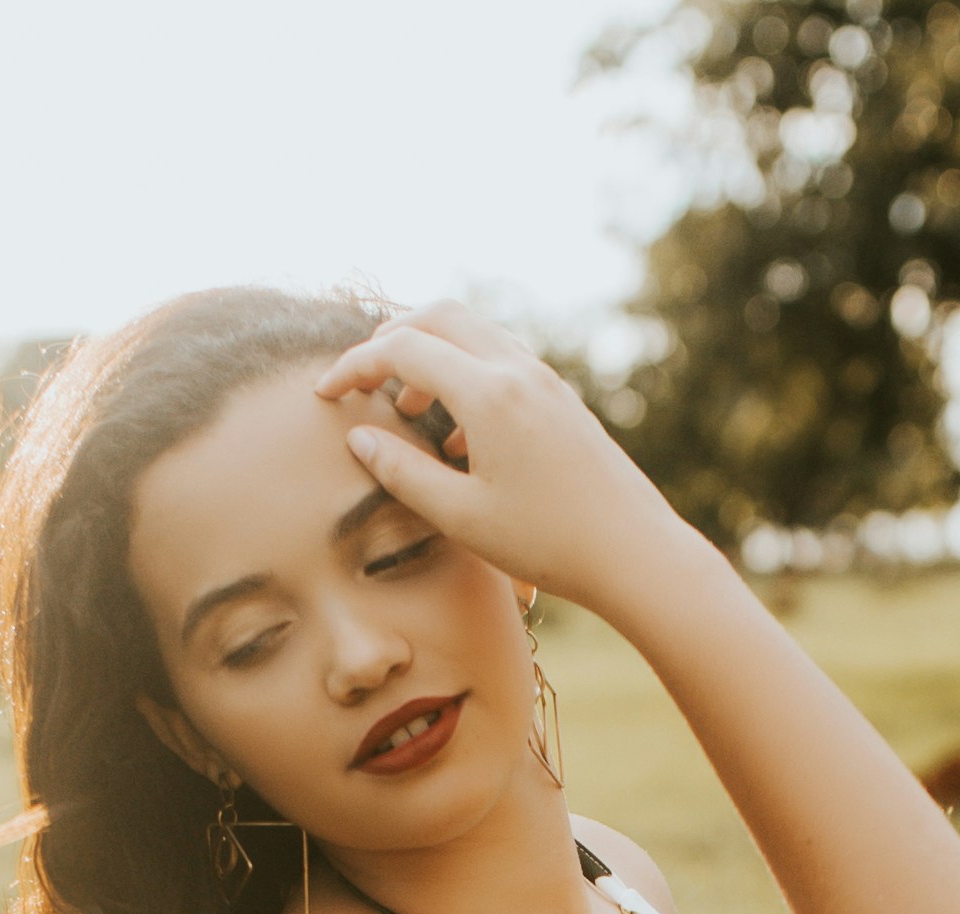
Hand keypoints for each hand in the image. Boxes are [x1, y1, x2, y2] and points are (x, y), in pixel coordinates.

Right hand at [314, 306, 693, 618]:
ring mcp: (544, 379)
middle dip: (391, 336)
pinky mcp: (560, 398)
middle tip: (361, 377)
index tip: (325, 393)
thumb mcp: (463, 518)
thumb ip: (404, 474)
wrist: (634, 552)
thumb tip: (360, 438)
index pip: (402, 349)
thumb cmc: (548, 543)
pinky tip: (459, 438)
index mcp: (488, 393)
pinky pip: (500, 361)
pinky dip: (465, 375)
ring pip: (472, 334)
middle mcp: (517, 370)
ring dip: (430, 355)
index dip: (354, 366)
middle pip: (438, 315)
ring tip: (406, 408)